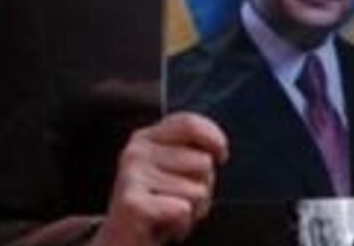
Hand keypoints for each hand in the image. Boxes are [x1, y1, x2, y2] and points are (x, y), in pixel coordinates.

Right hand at [92, 113, 226, 245]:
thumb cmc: (157, 208)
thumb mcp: (175, 173)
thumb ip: (193, 154)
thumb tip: (217, 153)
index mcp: (145, 139)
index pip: (189, 123)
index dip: (214, 139)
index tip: (221, 156)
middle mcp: (135, 152)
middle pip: (203, 162)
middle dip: (204, 188)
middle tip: (178, 202)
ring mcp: (131, 176)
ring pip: (199, 190)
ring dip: (193, 211)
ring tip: (169, 215)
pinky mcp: (132, 203)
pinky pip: (184, 210)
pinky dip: (182, 226)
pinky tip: (163, 229)